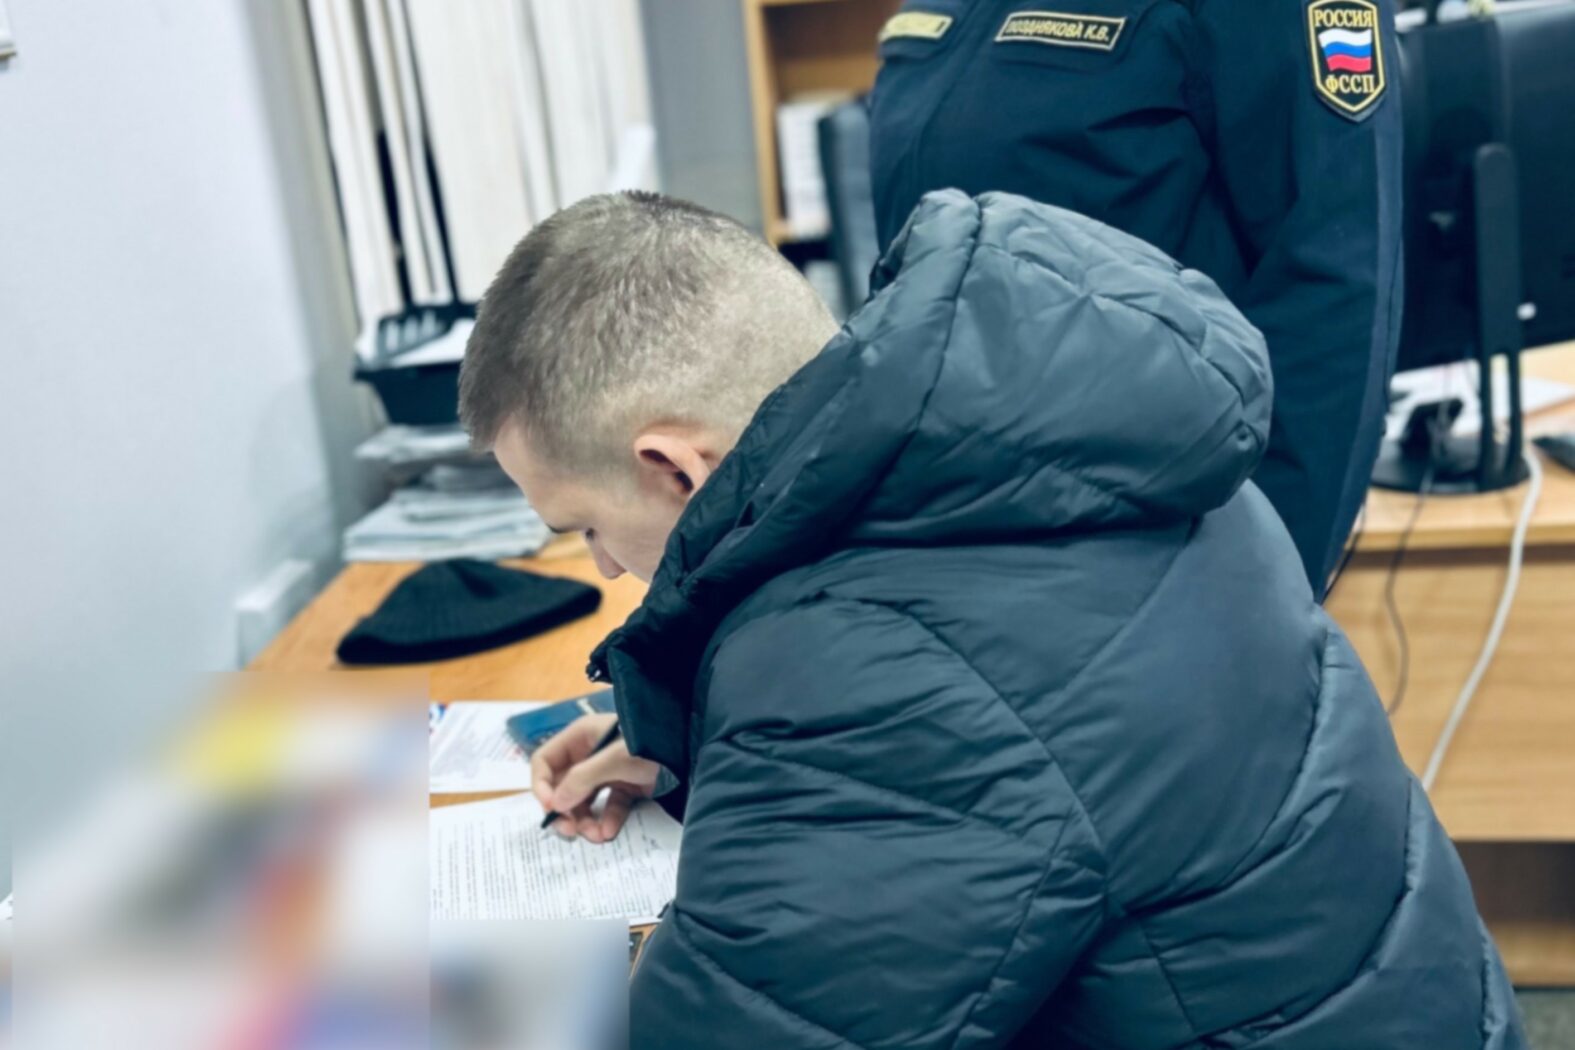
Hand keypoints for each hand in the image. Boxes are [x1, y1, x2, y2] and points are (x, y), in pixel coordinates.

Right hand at [531, 713, 661, 842]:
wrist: (690, 750)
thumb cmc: (650, 744)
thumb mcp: (615, 759)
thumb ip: (583, 779)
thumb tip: (555, 804)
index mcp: (580, 737)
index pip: (545, 761)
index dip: (541, 785)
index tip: (551, 808)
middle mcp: (589, 754)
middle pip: (562, 787)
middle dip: (566, 811)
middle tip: (570, 831)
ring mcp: (607, 772)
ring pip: (584, 802)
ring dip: (585, 821)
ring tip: (596, 836)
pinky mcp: (625, 788)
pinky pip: (608, 807)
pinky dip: (607, 820)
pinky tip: (609, 832)